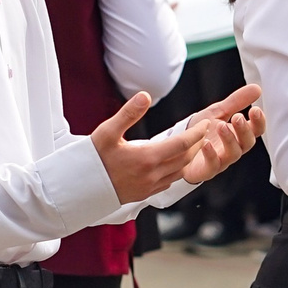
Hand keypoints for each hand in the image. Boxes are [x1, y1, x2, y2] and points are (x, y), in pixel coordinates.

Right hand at [93, 85, 264, 203]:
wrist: (80, 188)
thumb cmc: (93, 158)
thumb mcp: (107, 131)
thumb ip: (128, 113)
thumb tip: (145, 94)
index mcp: (147, 158)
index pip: (183, 144)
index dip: (197, 133)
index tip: (207, 123)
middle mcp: (153, 175)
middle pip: (186, 158)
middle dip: (199, 144)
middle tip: (207, 131)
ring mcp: (150, 186)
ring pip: (180, 171)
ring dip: (191, 158)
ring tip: (196, 145)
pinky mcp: (145, 193)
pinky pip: (170, 181)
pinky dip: (179, 170)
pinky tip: (177, 162)